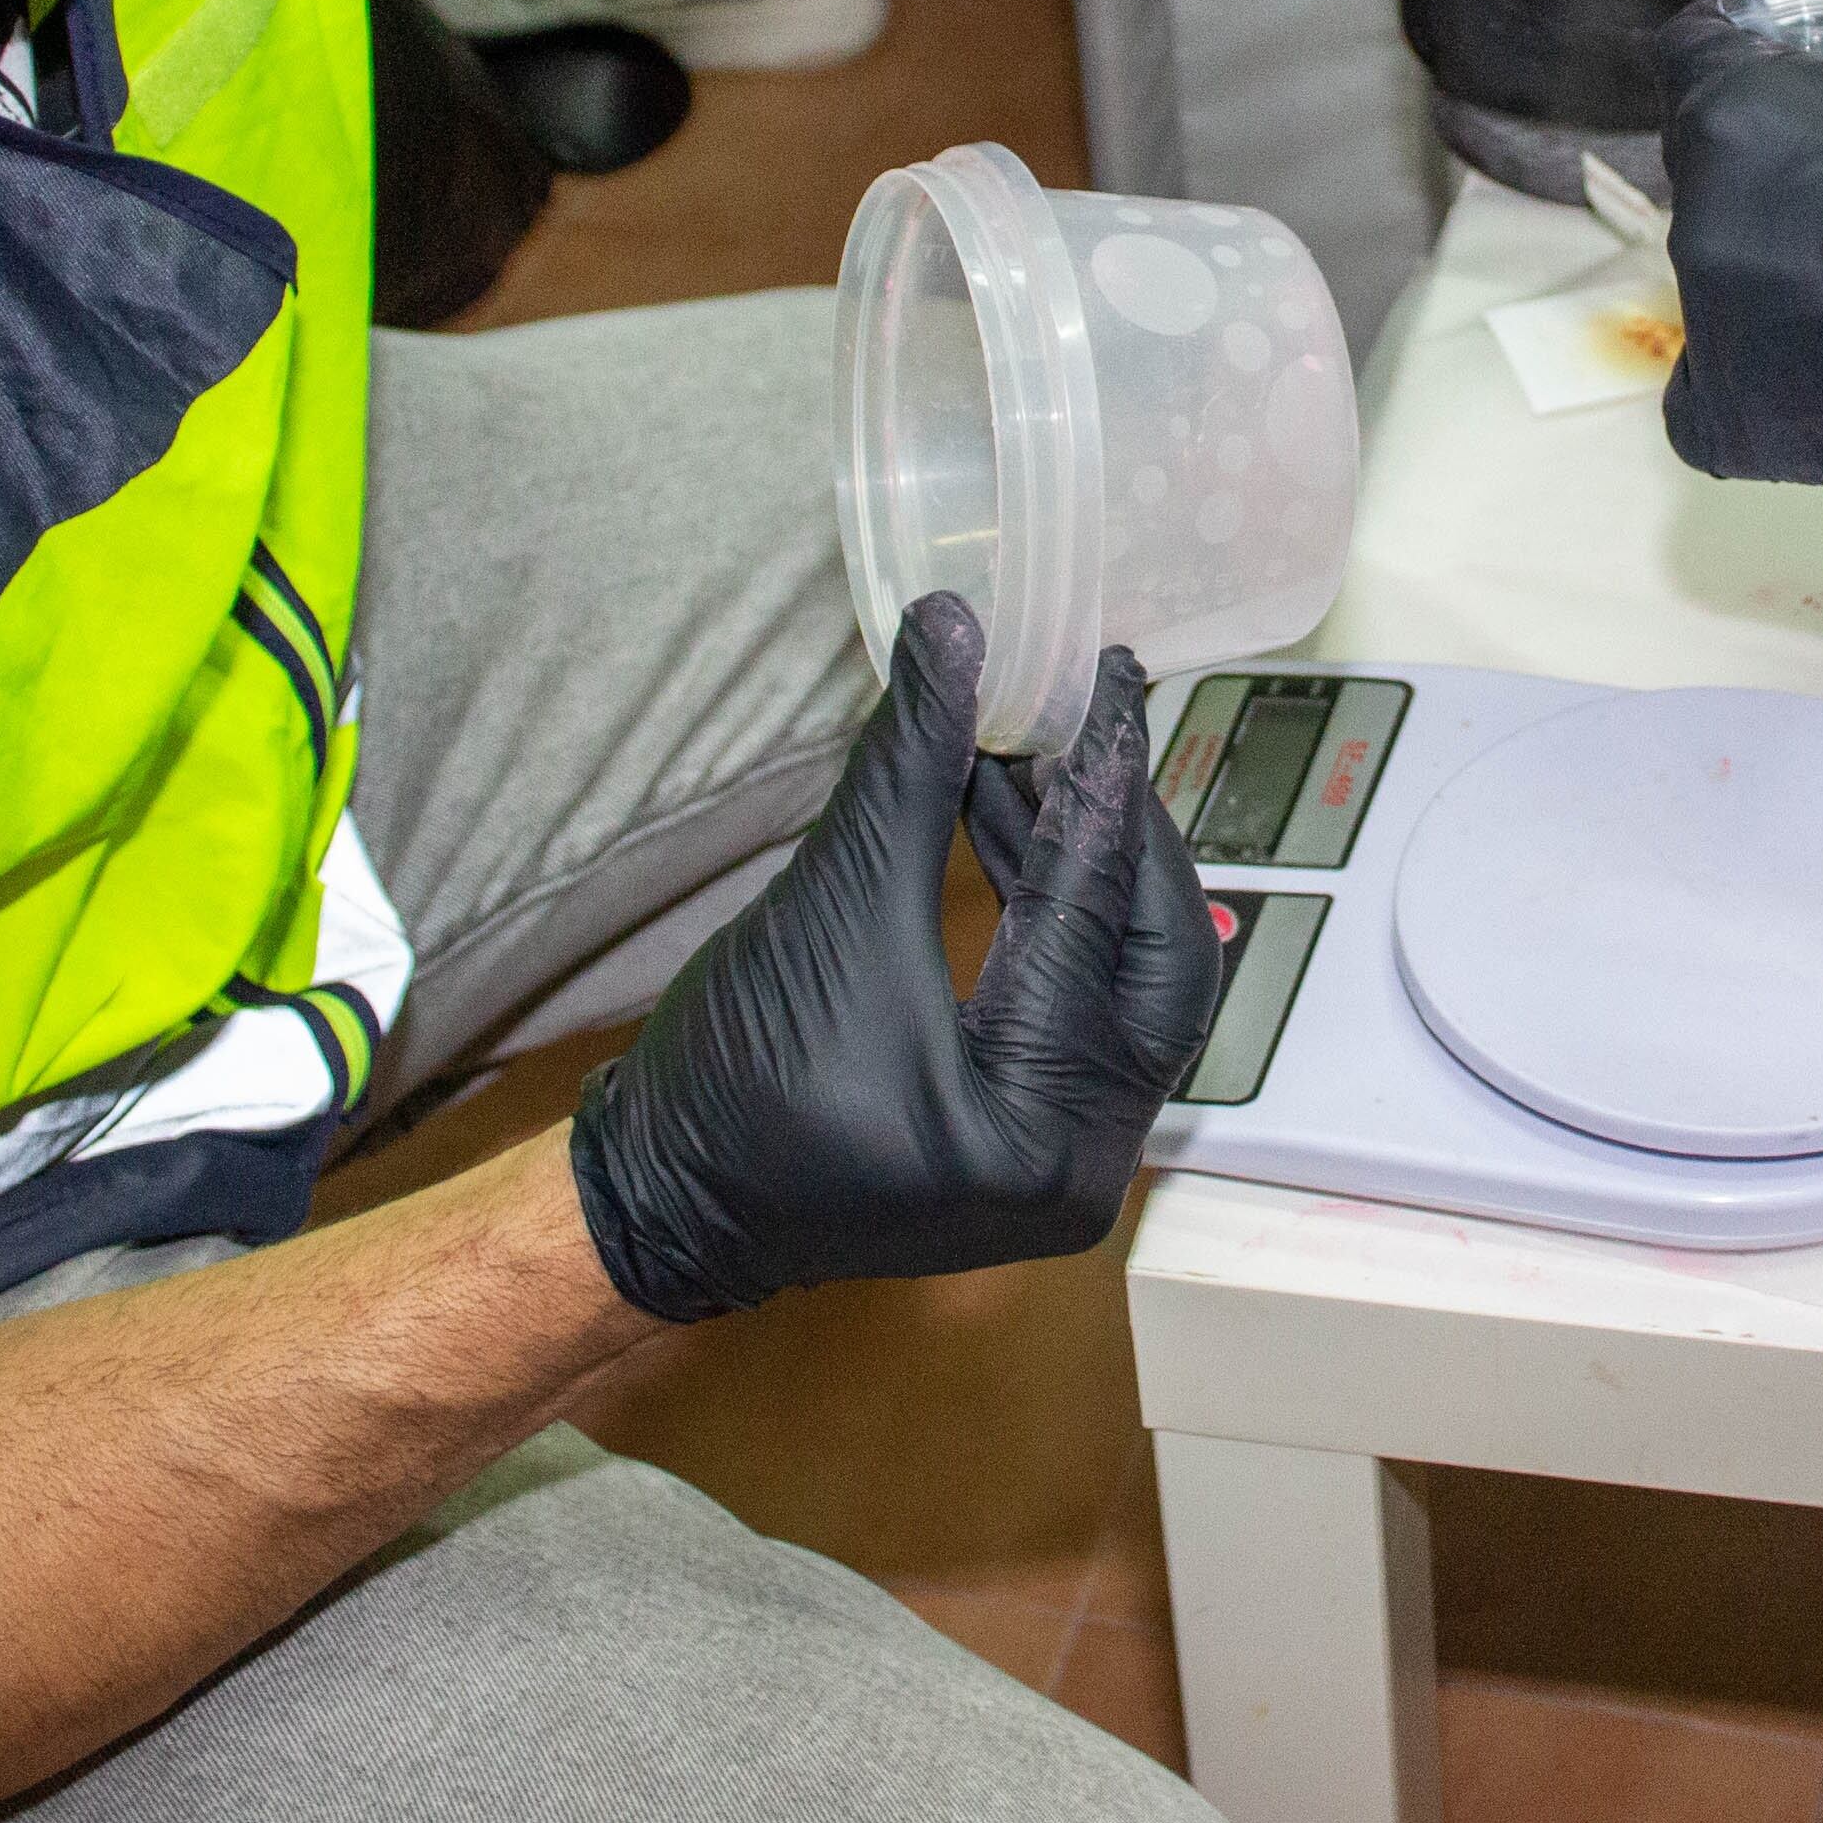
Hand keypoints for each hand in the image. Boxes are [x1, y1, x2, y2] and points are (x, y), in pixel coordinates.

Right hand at [570, 599, 1221, 1321]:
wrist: (665, 1197)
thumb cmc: (734, 1076)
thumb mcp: (834, 901)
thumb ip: (912, 764)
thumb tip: (956, 625)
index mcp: (1034, 1131)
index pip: (1095, 916)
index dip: (1097, 779)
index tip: (1104, 679)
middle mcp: (1082, 1167)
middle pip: (1156, 954)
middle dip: (1121, 826)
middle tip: (1092, 717)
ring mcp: (1071, 1165)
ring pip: (1130, 976)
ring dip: (1087, 863)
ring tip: (1039, 752)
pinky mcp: (1047, 1144)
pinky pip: (1088, 1005)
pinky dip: (1062, 915)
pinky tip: (1022, 822)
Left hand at [1658, 0, 1822, 521]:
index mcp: (1740, 117)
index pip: (1693, 60)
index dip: (1743, 61)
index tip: (1785, 74)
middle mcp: (1705, 223)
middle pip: (1711, 176)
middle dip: (1768, 169)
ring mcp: (1716, 334)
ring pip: (1718, 278)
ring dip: (1771, 269)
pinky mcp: (1741, 429)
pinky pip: (1714, 392)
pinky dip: (1760, 376)